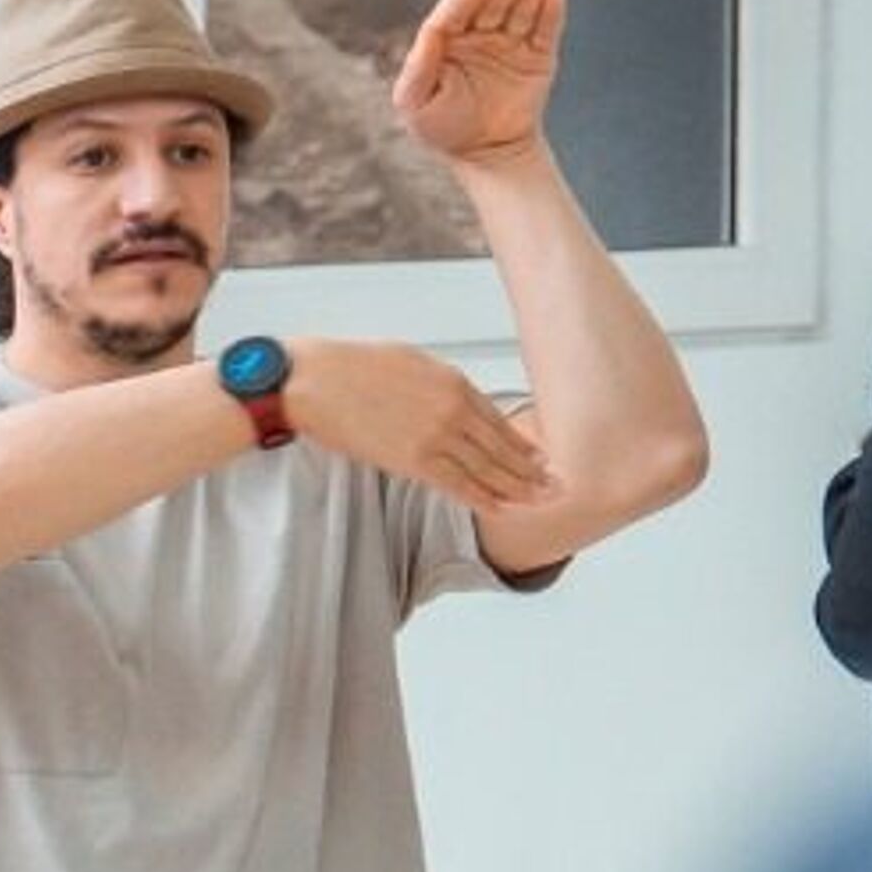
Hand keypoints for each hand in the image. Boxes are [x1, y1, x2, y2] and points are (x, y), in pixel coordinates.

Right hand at [277, 339, 552, 509]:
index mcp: (454, 382)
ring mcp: (436, 437)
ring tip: (540, 502)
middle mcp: (453, 410)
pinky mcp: (413, 460)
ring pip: (487, 470)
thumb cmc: (353, 366)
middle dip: (532, 470)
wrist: (314, 379)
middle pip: (502, 448)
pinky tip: (501, 509)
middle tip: (557, 486)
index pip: (499, 420)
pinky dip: (482, 499)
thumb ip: (441, 385)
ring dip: (517, 489)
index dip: (524, 444)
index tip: (541, 458)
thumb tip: (458, 404)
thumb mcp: (410, 361)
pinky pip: (458, 486)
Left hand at [390, 0, 565, 171]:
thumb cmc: (443, 128)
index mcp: (446, 39)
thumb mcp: (416, 101)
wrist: (487, 156)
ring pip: (520, 9)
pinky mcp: (537, 57)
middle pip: (492, 2)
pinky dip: (551, 15)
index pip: (456, 10)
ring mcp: (509, 43)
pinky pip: (545, 33)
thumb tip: (432, 30)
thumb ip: (419, 66)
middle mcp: (478, 33)